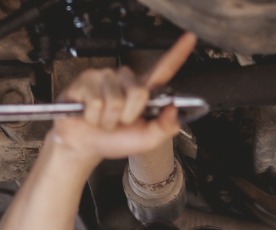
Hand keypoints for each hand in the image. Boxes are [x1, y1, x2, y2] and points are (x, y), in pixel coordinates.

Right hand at [51, 32, 194, 162]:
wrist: (85, 145)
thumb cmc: (115, 140)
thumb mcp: (147, 140)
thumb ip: (165, 128)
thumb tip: (174, 110)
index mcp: (144, 90)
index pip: (164, 68)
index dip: (178, 53)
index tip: (190, 39)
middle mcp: (126, 79)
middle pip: (138, 93)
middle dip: (128, 115)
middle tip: (119, 122)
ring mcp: (105, 77)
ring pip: (115, 100)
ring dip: (108, 120)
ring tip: (103, 119)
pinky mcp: (86, 80)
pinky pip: (95, 102)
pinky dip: (93, 117)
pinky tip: (90, 115)